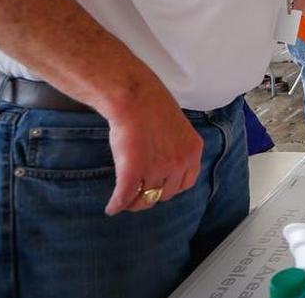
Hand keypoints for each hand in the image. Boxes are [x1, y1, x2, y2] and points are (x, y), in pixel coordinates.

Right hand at [104, 85, 202, 214]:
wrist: (134, 97)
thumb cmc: (151, 106)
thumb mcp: (177, 127)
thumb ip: (175, 146)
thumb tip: (164, 160)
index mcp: (193, 151)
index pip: (186, 183)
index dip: (170, 188)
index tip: (159, 188)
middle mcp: (180, 163)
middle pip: (165, 193)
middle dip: (152, 196)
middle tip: (138, 194)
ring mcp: (158, 169)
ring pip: (146, 198)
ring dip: (133, 202)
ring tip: (124, 202)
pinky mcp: (134, 172)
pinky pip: (125, 196)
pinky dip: (117, 205)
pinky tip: (111, 208)